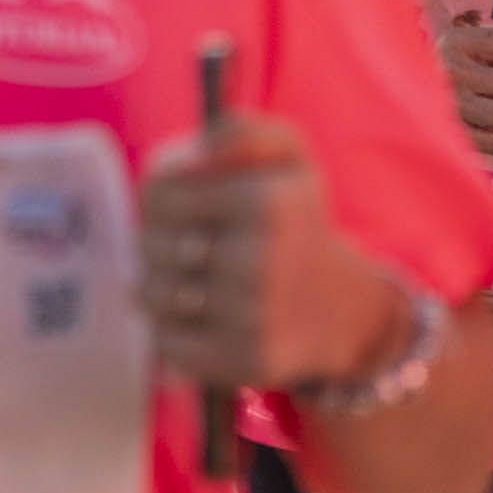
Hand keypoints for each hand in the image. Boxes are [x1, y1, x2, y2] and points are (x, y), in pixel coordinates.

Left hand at [138, 107, 403, 394]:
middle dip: (153, 243)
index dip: (155, 199)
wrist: (343, 309)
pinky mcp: (244, 360)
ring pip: (153, 295)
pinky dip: (168, 331)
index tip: (175, 208)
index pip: (158, 192)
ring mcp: (252, 316)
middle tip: (180, 248)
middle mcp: (260, 261)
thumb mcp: (288, 158)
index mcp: (267, 202)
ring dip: (156, 288)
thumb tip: (192, 151)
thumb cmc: (297, 222)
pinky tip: (194, 319)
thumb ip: (242, 131)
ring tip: (184, 282)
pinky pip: (166, 342)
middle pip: (150, 244)